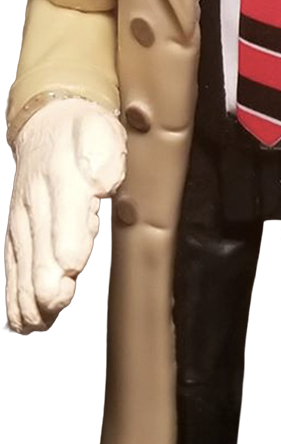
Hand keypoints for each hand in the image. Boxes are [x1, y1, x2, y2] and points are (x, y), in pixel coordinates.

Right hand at [4, 98, 126, 332]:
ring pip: (23, 258)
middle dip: (44, 275)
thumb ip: (104, 160)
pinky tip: (21, 318)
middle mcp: (38, 199)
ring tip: (37, 320)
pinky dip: (15, 292)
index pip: (65, 210)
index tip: (70, 265)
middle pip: (39, 241)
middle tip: (52, 303)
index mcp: (64, 175)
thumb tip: (102, 182)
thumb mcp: (102, 136)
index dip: (67, 239)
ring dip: (28, 290)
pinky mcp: (18, 231)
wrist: (50, 123)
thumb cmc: (84, 135)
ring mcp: (24, 217)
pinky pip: (13, 263)